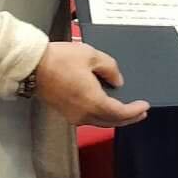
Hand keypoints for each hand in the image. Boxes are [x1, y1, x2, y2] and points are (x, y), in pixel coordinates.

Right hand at [33, 42, 148, 127]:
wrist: (32, 66)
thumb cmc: (60, 59)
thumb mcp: (91, 55)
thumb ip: (110, 68)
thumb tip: (117, 82)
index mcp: (93, 102)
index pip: (120, 113)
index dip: (135, 111)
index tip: (145, 106)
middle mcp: (84, 114)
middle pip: (111, 121)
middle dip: (128, 118)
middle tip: (140, 113)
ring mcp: (73, 115)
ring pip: (100, 121)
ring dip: (114, 117)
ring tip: (126, 110)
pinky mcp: (65, 112)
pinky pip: (88, 118)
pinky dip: (101, 114)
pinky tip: (104, 105)